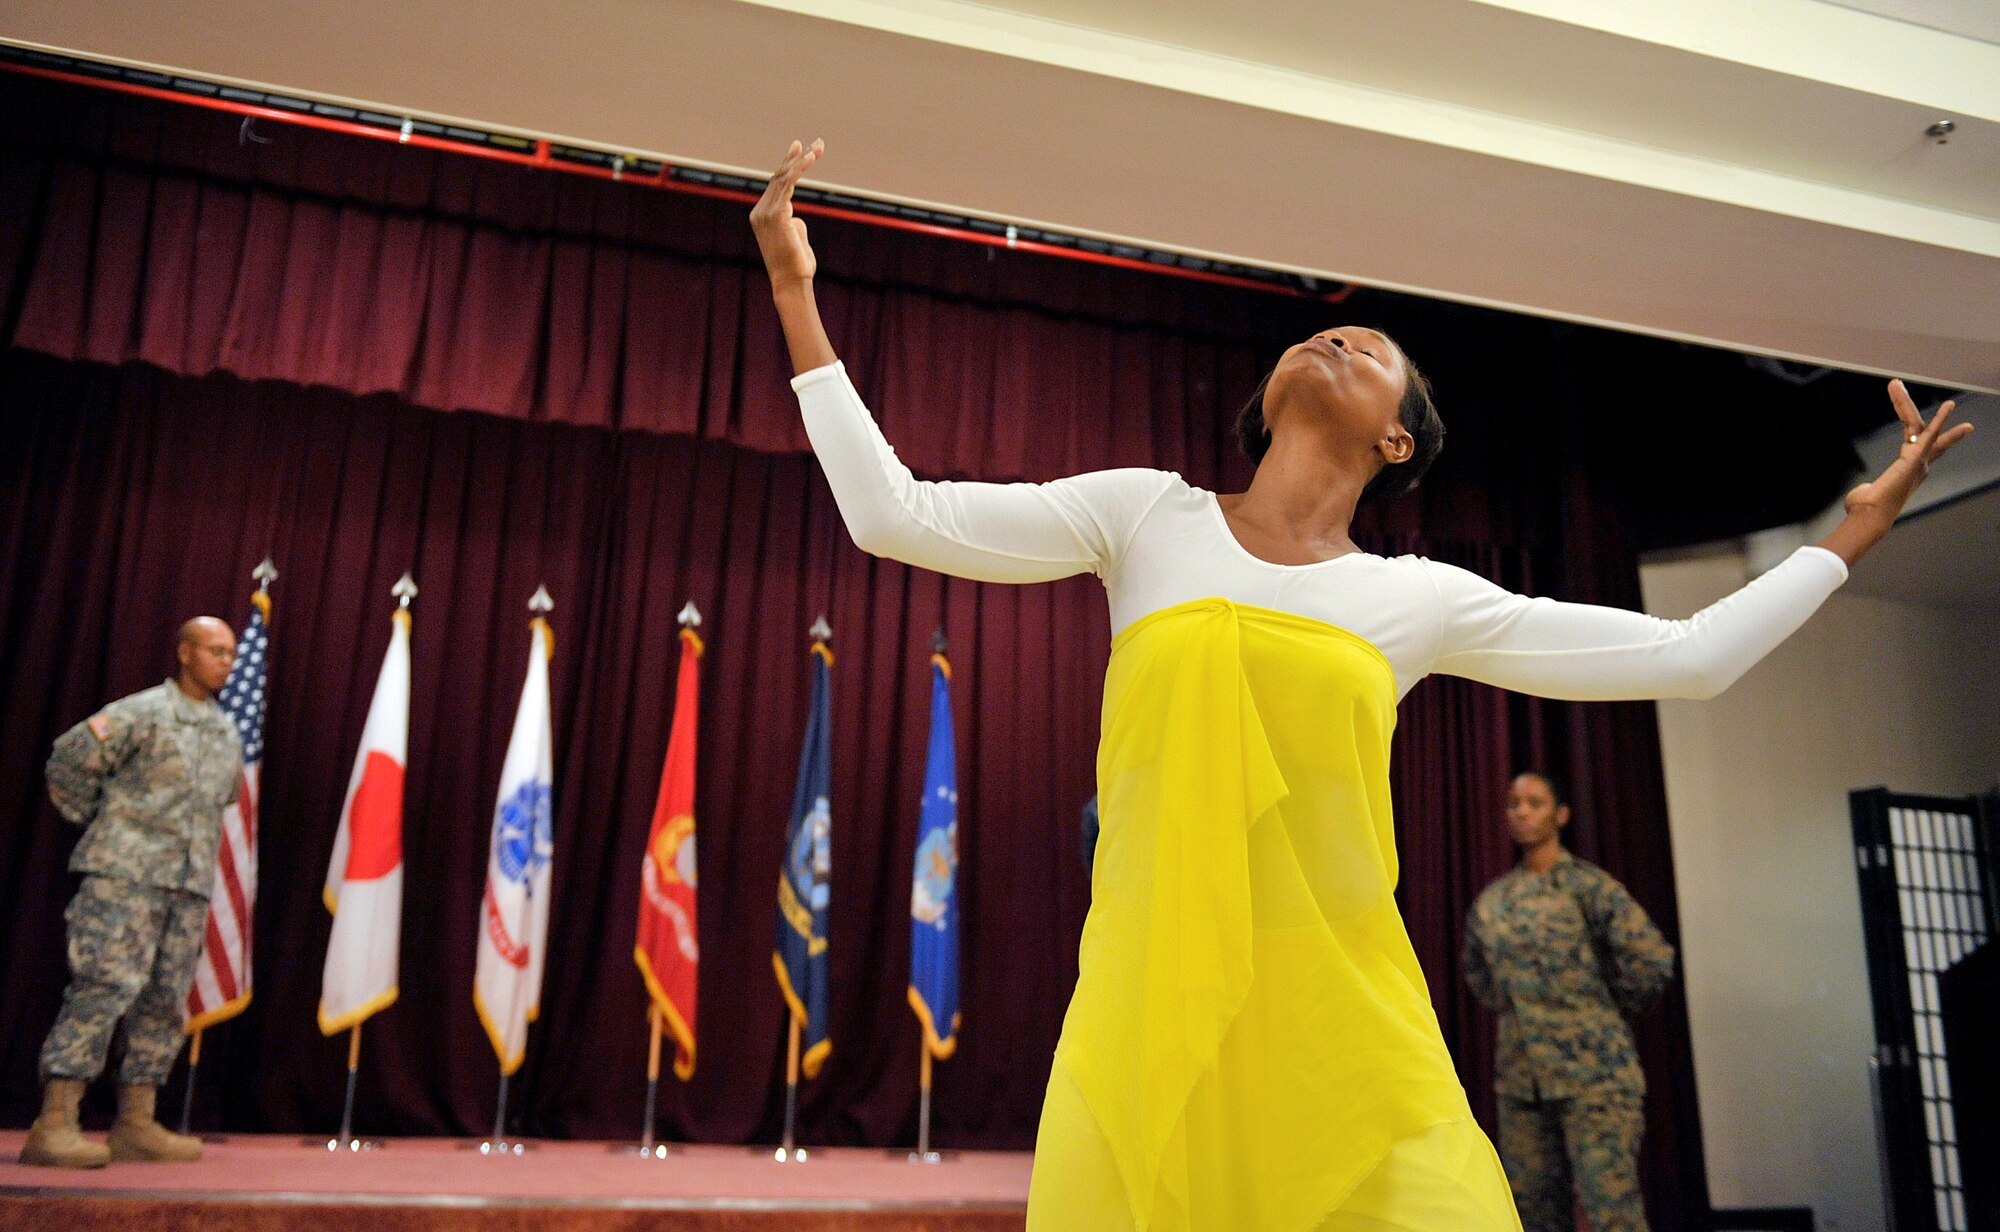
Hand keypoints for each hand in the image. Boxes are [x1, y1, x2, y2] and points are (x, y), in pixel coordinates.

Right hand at [750, 139, 821, 290]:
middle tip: (817, 144)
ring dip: (802, 161)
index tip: (801, 148)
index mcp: (762, 215)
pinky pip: (788, 185)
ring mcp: (766, 212)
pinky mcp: (776, 215)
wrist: (791, 281)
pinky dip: (799, 169)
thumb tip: (796, 217)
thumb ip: (793, 222)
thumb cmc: (797, 265)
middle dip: (797, 158)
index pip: (776, 184)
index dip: (789, 164)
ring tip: (817, 148)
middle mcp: (760, 211)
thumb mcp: (794, 237)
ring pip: (783, 178)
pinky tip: (810, 159)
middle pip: (779, 176)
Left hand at [1819, 380, 1973, 565]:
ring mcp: (1919, 460)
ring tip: (1895, 383)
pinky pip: (1930, 435)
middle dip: (1905, 405)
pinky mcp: (1916, 459)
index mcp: (1909, 467)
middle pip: (1916, 425)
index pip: (1916, 437)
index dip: (1919, 421)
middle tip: (1894, 384)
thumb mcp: (1867, 493)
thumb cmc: (1865, 509)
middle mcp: (1919, 462)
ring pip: (1918, 424)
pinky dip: (1941, 420)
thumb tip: (1861, 494)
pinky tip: (1949, 406)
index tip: (1921, 406)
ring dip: (1905, 404)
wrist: (1868, 515)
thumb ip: (1868, 490)